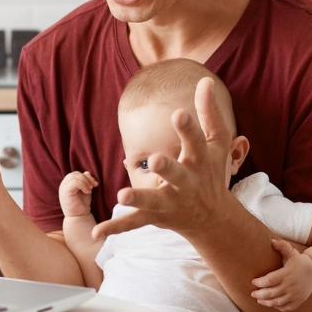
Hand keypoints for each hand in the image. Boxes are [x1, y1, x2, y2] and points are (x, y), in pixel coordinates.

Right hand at [59, 171, 97, 217]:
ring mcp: (63, 188)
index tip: (95, 183)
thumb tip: (87, 172)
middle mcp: (64, 184)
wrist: (79, 217)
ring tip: (90, 189)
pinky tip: (87, 192)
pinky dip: (83, 185)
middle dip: (87, 178)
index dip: (86, 176)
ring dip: (86, 182)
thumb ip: (85, 181)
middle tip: (94, 185)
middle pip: (75, 174)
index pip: (76, 173)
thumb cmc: (82, 204)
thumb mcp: (85, 189)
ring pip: (75, 176)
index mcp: (67, 183)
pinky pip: (74, 182)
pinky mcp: (65, 192)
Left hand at [91, 77, 231, 240]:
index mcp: (198, 161)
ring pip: (153, 200)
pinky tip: (95, 232)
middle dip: (167, 167)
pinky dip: (115, 228)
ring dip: (138, 199)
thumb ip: (209, 112)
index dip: (187, 128)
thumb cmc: (211, 173)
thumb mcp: (216, 144)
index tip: (178, 112)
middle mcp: (185, 182)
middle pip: (176, 174)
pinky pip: (133, 223)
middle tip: (156, 159)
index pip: (194, 142)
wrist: (213, 218)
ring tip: (121, 195)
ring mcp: (170, 201)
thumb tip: (205, 79)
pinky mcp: (155, 217)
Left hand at [250, 238, 311, 311]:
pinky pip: (286, 307)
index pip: (270, 280)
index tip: (253, 281)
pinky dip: (278, 307)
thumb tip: (271, 240)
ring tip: (259, 300)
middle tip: (252, 293)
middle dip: (259, 294)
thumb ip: (282, 246)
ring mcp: (296, 295)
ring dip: (266, 302)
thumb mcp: (292, 252)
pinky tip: (272, 304)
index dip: (260, 282)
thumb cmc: (299, 261)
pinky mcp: (299, 301)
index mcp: (287, 273)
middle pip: (271, 293)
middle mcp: (291, 285)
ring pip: (278, 302)